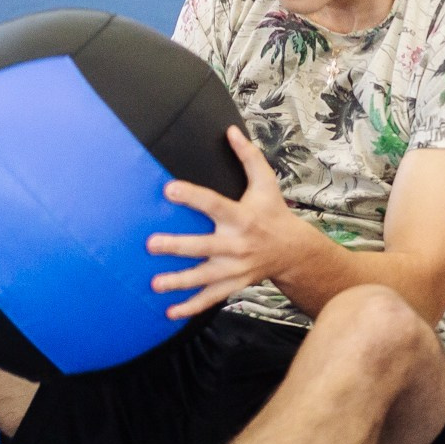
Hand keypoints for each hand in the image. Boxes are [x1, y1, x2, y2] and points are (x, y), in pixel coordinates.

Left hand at [148, 126, 309, 319]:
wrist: (293, 251)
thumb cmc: (274, 213)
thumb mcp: (266, 183)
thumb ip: (249, 157)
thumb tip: (230, 130)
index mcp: (242, 217)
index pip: (214, 204)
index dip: (192, 196)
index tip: (168, 189)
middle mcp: (237, 244)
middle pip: (204, 246)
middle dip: (177, 246)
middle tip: (151, 244)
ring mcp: (234, 268)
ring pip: (203, 277)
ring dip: (179, 282)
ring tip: (155, 284)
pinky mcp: (233, 284)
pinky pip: (210, 298)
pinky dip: (190, 307)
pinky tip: (169, 313)